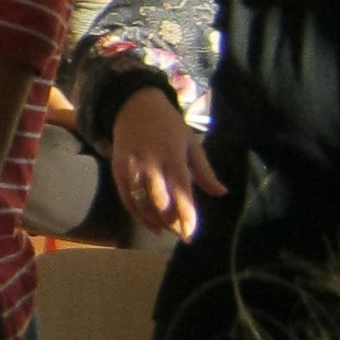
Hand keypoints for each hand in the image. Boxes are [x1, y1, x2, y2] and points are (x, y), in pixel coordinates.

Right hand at [110, 89, 221, 240]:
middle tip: (182, 234)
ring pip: (141, 201)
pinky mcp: (118, 168)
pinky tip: (151, 225)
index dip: (186, 213)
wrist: (134, 105)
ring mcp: (132, 166)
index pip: (181, 189)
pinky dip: (137, 214)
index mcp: (173, 155)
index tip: (191, 234)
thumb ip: (205, 170)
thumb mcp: (191, 142)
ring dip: (155, 221)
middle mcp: (151, 162)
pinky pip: (126, 197)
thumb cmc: (169, 125)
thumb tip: (222, 192)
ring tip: (168, 231)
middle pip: (160, 200)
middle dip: (171, 221)